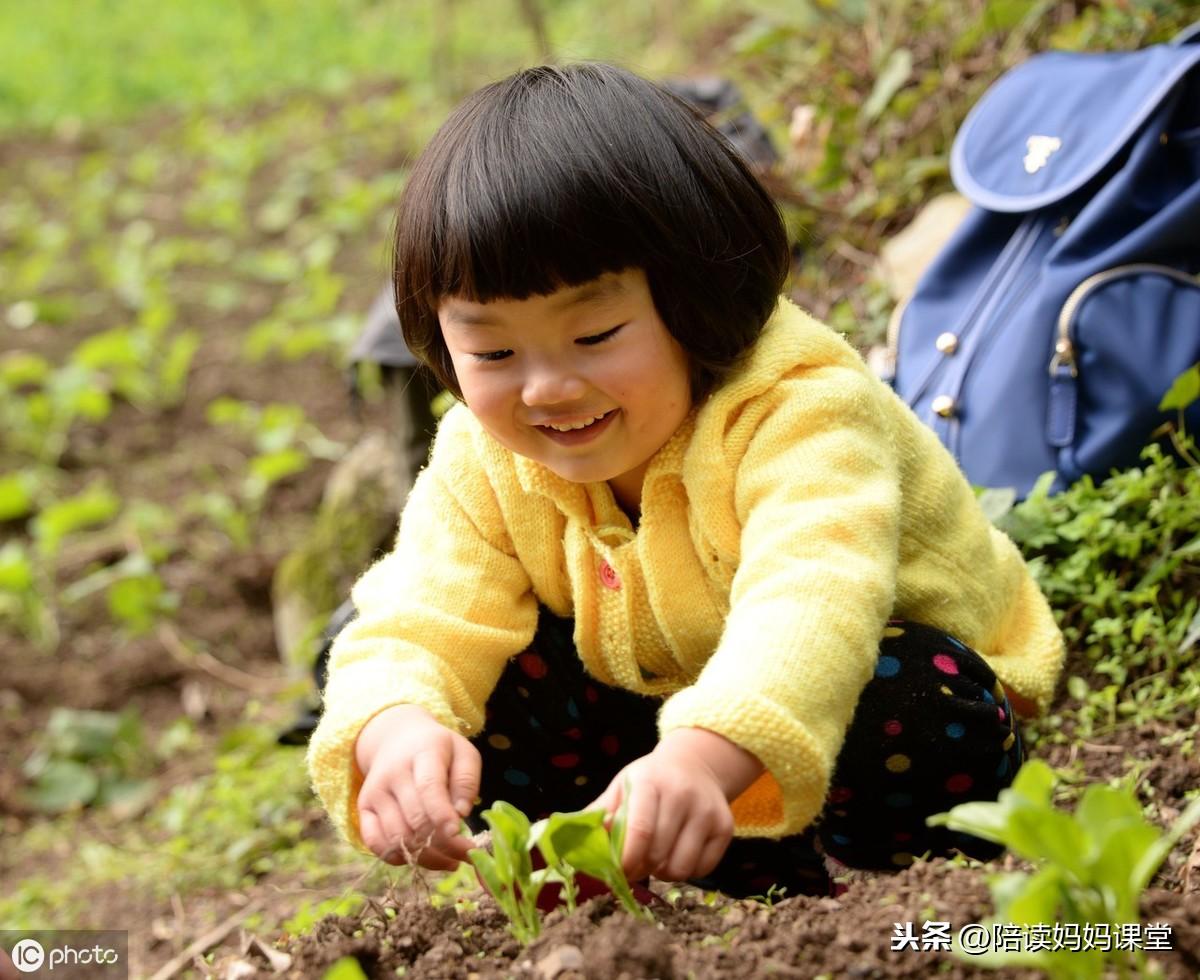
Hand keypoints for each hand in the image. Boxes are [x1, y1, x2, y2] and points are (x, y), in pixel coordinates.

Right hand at [354, 703, 480, 870]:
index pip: (428, 786)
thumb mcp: (462, 752)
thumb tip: (461, 813)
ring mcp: (375, 792)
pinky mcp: (363, 808)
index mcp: (423, 751)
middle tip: (466, 854)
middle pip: (415, 818)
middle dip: (444, 844)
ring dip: (426, 857)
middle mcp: (393, 772)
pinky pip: (376, 844)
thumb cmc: (438, 751)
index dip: (442, 814)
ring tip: (450, 860)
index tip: (458, 834)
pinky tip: (421, 856)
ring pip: (397, 837)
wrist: (397, 739)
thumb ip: (466, 780)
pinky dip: (399, 858)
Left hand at [588, 727, 763, 882]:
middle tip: (635, 864)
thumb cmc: (650, 780)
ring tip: (657, 858)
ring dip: (663, 873)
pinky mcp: (725, 827)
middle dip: (641, 868)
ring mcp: (707, 810)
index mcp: (650, 782)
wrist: (696, 764)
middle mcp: (682, 794)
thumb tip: (569, 842)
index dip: (626, 860)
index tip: (618, 870)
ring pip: (681, 867)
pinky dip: (686, 872)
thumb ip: (597, 814)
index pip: (640, 830)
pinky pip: (702, 870)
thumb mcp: (621, 787)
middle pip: (658, 854)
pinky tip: (677, 854)